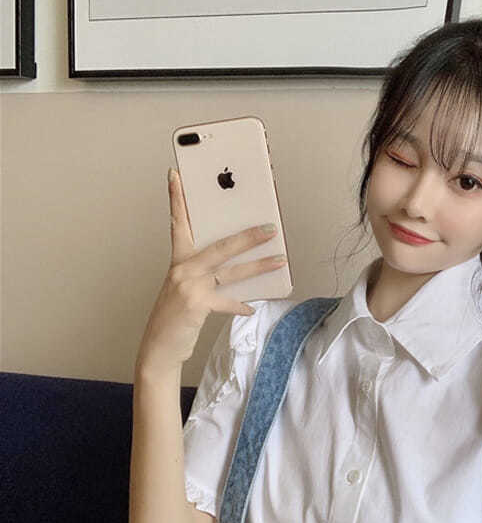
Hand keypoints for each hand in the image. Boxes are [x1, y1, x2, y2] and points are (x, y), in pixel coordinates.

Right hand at [135, 168, 286, 374]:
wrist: (159, 347)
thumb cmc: (176, 315)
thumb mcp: (185, 287)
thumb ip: (206, 274)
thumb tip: (239, 264)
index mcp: (179, 259)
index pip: (178, 222)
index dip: (177, 198)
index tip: (176, 174)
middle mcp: (182, 268)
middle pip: (220, 245)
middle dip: (249, 236)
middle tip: (270, 226)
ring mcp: (188, 286)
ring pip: (231, 271)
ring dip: (259, 266)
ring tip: (280, 260)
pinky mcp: (196, 305)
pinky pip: (227, 301)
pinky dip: (241, 305)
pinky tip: (252, 307)